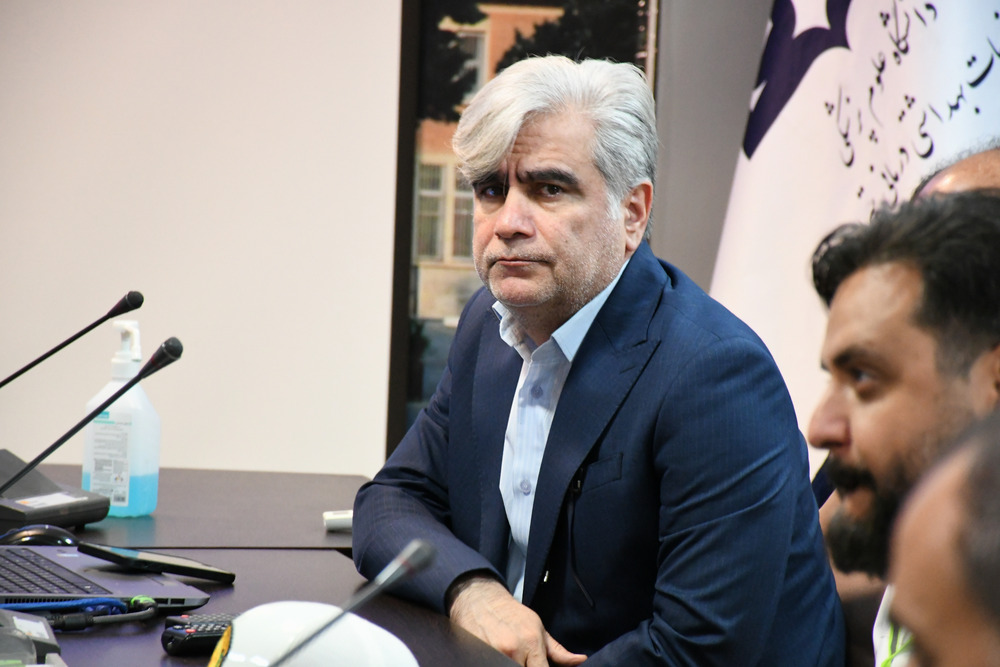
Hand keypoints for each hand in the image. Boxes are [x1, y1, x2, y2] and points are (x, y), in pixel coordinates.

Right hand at [448, 575, 586, 665]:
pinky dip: (498, 664)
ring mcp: (494, 654)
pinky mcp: (479, 657)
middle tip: (526, 662)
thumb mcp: (539, 628)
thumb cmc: (512, 615)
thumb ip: (558, 651)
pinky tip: (502, 660)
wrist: (481, 600)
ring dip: (513, 665)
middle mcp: (513, 650)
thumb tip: (580, 660)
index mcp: (532, 643)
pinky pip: (493, 666)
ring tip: (515, 659)